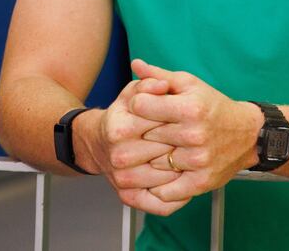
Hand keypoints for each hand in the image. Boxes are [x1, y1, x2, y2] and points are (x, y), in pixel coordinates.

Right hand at [79, 77, 191, 215]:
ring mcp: (123, 180)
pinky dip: (178, 195)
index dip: (179, 118)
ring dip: (183, 168)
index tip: (186, 116)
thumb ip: (149, 84)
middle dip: (183, 142)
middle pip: (168, 151)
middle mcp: (119, 157)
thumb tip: (164, 84)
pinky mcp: (129, 198)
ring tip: (187, 155)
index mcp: (121, 129)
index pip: (163, 124)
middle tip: (191, 136)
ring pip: (170, 178)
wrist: (97, 144)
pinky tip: (182, 178)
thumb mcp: (132, 92)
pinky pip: (163, 203)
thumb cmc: (122, 116)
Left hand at [128, 59, 262, 201]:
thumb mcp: (190, 85)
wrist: (248, 134)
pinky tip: (164, 172)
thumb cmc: (214, 107)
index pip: (140, 106)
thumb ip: (160, 76)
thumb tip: (136, 64)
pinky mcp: (201, 182)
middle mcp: (194, 135)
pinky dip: (160, 184)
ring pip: (153, 162)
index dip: (139, 105)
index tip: (145, 108)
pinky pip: (166, 190)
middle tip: (152, 129)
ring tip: (161, 148)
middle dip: (145, 131)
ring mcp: (198, 161)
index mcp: (190, 108)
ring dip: (153, 157)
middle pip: (145, 134)